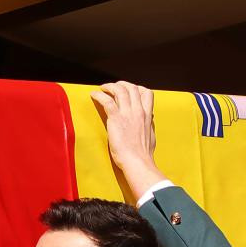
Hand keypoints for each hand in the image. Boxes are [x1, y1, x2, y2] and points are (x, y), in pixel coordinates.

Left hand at [91, 81, 165, 196]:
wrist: (137, 162)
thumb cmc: (143, 155)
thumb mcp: (151, 137)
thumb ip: (149, 127)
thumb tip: (150, 122)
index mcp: (147, 116)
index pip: (147, 93)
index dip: (138, 88)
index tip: (130, 91)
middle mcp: (138, 111)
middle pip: (132, 88)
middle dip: (122, 84)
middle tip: (114, 87)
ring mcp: (127, 114)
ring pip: (120, 90)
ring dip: (110, 86)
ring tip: (103, 88)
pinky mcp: (116, 119)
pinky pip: (107, 101)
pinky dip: (99, 95)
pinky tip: (94, 94)